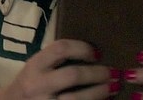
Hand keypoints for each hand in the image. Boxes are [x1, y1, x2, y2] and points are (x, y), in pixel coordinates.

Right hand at [0, 39, 118, 99]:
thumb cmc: (29, 84)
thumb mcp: (36, 67)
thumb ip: (56, 60)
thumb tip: (94, 55)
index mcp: (34, 66)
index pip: (60, 49)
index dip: (82, 48)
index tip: (97, 53)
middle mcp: (38, 84)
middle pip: (73, 75)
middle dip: (97, 73)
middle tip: (113, 73)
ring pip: (78, 99)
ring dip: (101, 92)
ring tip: (114, 88)